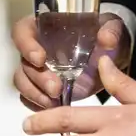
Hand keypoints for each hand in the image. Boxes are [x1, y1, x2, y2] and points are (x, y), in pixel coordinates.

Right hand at [14, 14, 129, 109]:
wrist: (112, 56)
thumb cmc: (105, 35)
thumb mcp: (112, 27)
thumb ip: (110, 30)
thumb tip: (106, 39)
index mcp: (45, 27)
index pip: (22, 31)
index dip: (25, 44)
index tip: (39, 58)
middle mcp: (36, 48)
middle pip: (23, 62)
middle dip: (37, 78)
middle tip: (56, 89)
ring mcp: (38, 70)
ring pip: (22, 81)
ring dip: (35, 93)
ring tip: (54, 103)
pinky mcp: (43, 88)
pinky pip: (29, 98)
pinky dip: (37, 104)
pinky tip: (52, 108)